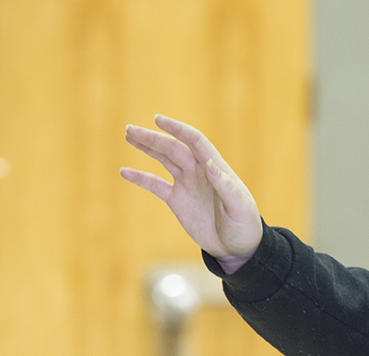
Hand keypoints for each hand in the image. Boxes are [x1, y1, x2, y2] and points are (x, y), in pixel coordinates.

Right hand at [121, 114, 261, 273]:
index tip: (158, 120)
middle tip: (130, 129)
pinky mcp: (177, 200)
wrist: (236, 247)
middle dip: (153, 138)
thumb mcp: (239, 206)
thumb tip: (209, 164)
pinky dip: (140, 178)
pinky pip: (155, 185)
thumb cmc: (244, 225)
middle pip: (173, 148)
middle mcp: (199, 171)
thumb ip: (226, 186)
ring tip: (128, 135)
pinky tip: (124, 171)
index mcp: (216, 167)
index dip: (178, 130)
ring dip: (147, 147)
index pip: (195, 141)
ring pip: (164, 159)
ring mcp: (187, 184)